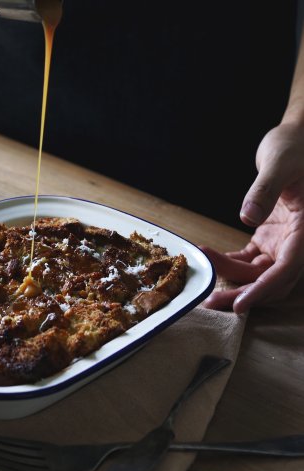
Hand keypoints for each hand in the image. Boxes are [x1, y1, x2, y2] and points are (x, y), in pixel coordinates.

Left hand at [201, 122, 303, 313]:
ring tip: (203, 273)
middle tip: (210, 302)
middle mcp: (299, 240)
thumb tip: (247, 216)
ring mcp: (285, 241)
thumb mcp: (279, 162)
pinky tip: (209, 258)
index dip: (263, 290)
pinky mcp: (271, 236)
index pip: (287, 269)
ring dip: (231, 279)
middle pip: (272, 280)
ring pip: (259, 273)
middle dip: (242, 294)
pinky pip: (250, 259)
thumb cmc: (296, 146)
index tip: (239, 305)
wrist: (300, 139)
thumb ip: (264, 189)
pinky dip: (230, 263)